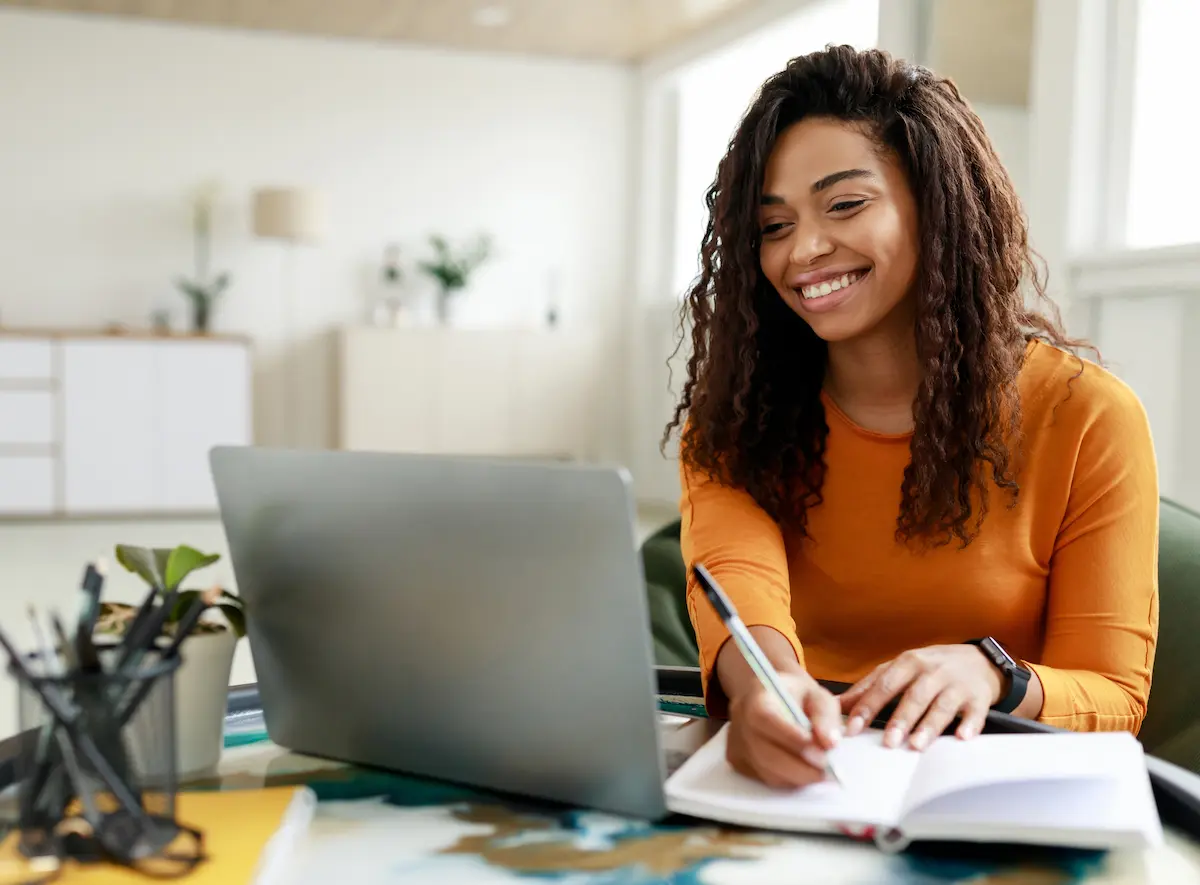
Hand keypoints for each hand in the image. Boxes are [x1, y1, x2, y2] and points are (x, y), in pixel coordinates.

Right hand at [726, 672, 843, 788]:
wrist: (771, 698)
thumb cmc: (795, 696)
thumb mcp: (816, 695)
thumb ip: (825, 716)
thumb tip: (830, 744)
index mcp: (755, 697)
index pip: (766, 719)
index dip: (791, 739)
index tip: (821, 753)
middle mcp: (739, 722)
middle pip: (764, 753)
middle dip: (800, 768)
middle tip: (828, 771)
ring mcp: (735, 745)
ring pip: (766, 772)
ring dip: (797, 777)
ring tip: (820, 772)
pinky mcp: (738, 762)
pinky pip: (765, 779)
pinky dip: (788, 780)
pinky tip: (802, 770)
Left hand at [839, 645, 1002, 749]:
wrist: (979, 659)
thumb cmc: (931, 667)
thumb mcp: (899, 669)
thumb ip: (870, 686)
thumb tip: (838, 704)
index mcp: (908, 663)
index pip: (883, 685)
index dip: (867, 706)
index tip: (853, 728)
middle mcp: (931, 671)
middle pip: (914, 696)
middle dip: (900, 719)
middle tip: (888, 741)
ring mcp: (956, 684)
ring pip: (941, 706)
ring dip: (929, 726)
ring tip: (916, 745)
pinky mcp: (978, 697)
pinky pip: (974, 712)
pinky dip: (969, 725)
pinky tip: (962, 737)